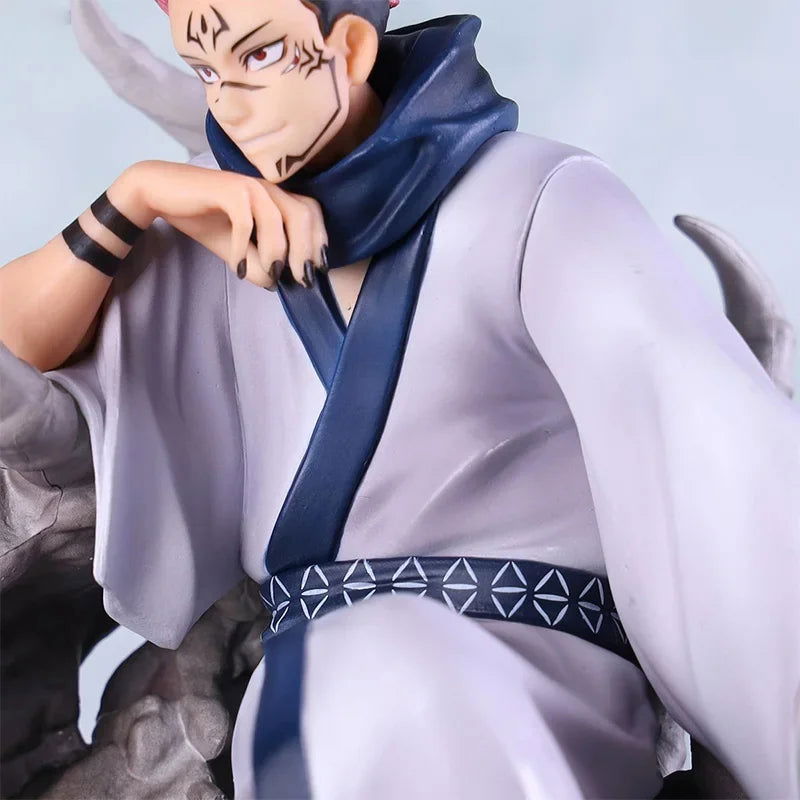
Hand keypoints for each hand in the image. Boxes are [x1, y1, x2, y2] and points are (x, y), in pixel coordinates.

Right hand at [124, 160, 327, 288]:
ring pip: (278, 219)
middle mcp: (268, 188)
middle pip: (303, 215)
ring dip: (277, 251)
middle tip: (297, 278)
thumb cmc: (205, 219)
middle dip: (305, 250)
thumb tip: (275, 283)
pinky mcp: (228, 189)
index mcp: (276, 198)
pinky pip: (246, 221)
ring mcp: (249, 185)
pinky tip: (235, 267)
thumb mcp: (237, 250)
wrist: (162, 194)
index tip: (314, 270)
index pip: (311, 213)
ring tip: (270, 274)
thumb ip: (258, 264)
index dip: (318, 241)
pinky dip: (243, 248)